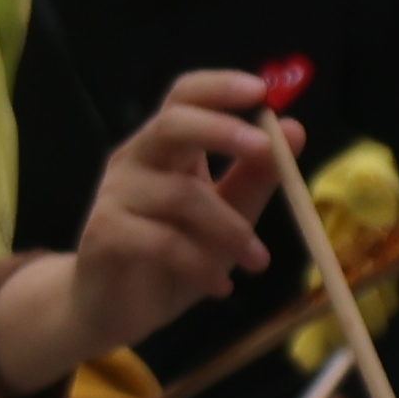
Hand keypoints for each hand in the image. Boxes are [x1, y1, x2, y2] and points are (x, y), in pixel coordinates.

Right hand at [41, 73, 281, 374]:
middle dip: (222, 130)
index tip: (262, 91)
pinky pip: (162, 242)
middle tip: (267, 150)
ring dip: (230, 229)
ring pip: (180, 194)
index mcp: (165, 148)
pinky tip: (220, 287)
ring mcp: (115, 195)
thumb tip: (294, 130)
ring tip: (257, 261)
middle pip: (171, 124)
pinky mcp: (104, 234)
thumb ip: (256, 176)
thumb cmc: (171, 259)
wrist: (111, 309)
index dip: (219, 88)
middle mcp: (135, 160)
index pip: (184, 97)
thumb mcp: (226, 216)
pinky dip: (200, 265)